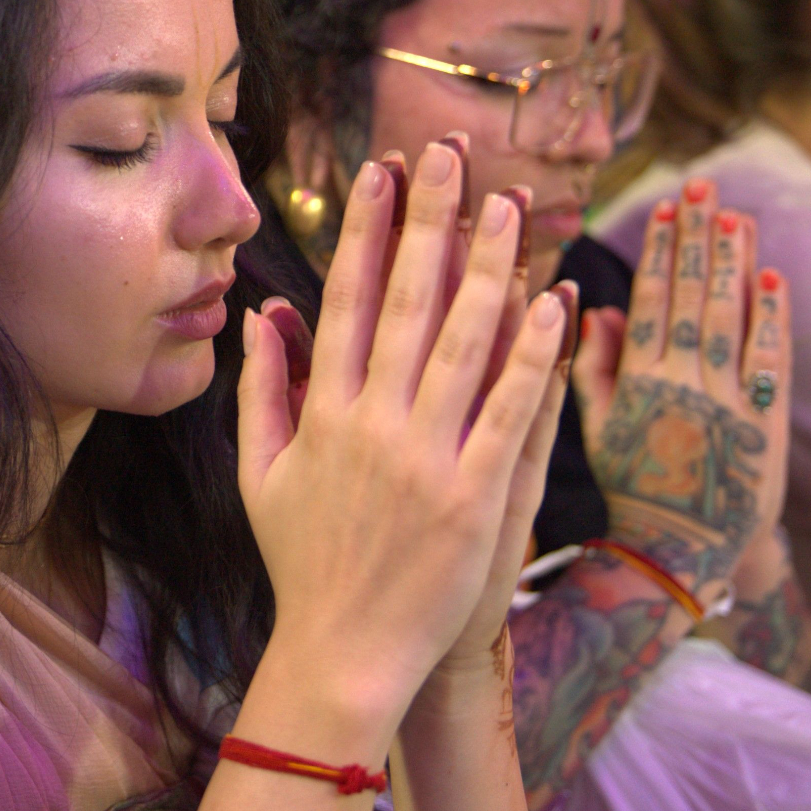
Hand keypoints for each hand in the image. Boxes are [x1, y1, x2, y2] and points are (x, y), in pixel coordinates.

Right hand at [239, 140, 569, 726]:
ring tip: (514, 207)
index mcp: (322, 413)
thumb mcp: (261, 473)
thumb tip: (262, 311)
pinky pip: (509, 414)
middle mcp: (372, 424)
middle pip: (408, 302)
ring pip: (464, 344)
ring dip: (491, 268)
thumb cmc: (303, 563)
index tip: (384, 171)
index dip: (369, 230)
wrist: (342, 654)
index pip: (348, 299)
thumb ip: (263, 389)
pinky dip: (531, 357)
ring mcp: (425, 460)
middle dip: (431, 220)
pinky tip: (550, 304)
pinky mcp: (473, 500)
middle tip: (452, 156)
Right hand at [573, 179, 790, 590]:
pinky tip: (772, 278)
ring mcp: (727, 402)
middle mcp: (682, 384)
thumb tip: (600, 305)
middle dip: (698, 238)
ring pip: (731, 318)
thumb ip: (592, 364)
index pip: (652, 301)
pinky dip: (771, 318)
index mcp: (636, 382)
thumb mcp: (593, 426)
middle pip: (693, 296)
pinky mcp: (764, 424)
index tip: (666, 209)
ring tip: (736, 214)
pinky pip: (770, 361)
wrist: (678, 550)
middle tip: (703, 187)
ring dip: (734, 262)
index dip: (661, 252)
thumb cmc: (630, 485)